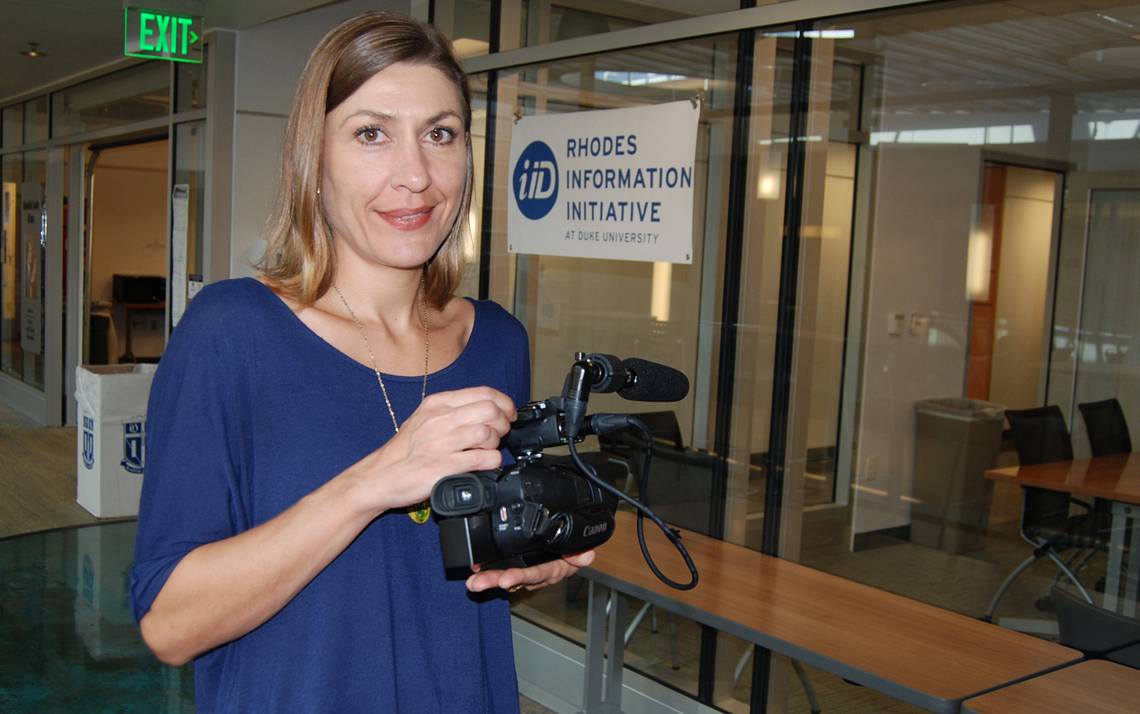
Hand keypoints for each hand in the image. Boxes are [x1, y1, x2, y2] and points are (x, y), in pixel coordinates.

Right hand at [353, 386, 516, 512]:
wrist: (381, 476)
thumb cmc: (404, 451)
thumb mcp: (424, 418)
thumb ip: (452, 411)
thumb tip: (487, 410)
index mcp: (437, 404)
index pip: (483, 393)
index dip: (504, 403)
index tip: (508, 413)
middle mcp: (440, 420)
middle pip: (490, 411)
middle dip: (503, 423)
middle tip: (501, 433)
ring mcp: (443, 443)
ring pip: (488, 433)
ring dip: (496, 443)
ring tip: (488, 449)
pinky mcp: (446, 466)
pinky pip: (483, 459)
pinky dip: (492, 461)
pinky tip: (486, 463)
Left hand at [465, 551, 596, 592]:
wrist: (573, 550)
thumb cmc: (575, 549)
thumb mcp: (582, 550)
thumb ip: (582, 554)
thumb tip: (585, 555)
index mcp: (552, 570)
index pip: (535, 573)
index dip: (520, 576)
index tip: (505, 579)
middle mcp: (536, 573)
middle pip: (514, 578)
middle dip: (495, 581)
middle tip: (478, 582)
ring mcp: (525, 571)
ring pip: (505, 576)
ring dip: (487, 578)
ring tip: (472, 581)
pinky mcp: (517, 565)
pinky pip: (502, 569)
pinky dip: (487, 571)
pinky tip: (474, 571)